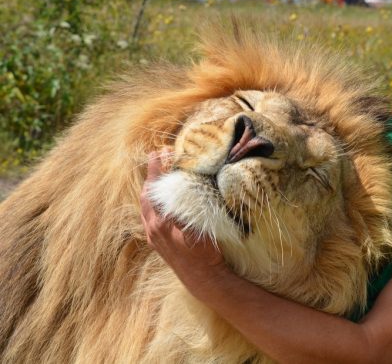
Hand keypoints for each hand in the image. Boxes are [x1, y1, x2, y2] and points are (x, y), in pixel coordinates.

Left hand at [141, 149, 227, 299]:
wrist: (203, 278)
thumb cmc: (205, 252)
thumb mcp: (199, 227)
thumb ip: (188, 209)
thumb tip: (185, 187)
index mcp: (162, 222)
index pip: (155, 189)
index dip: (155, 170)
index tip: (157, 153)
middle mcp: (153, 229)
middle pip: (146, 196)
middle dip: (150, 177)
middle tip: (157, 160)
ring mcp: (153, 236)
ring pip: (146, 207)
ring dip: (151, 190)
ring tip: (159, 177)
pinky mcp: (156, 243)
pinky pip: (149, 217)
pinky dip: (153, 203)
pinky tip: (162, 201)